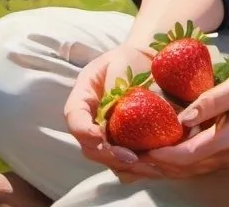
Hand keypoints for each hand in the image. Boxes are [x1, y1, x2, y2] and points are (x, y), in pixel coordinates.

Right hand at [63, 41, 164, 181]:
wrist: (144, 64)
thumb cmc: (129, 60)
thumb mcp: (119, 63)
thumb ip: (115, 84)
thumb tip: (117, 108)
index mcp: (82, 99)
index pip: (74, 117)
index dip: (84, 130)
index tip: (98, 137)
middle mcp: (90, 123)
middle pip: (90, 147)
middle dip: (109, 155)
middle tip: (131, 158)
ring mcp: (105, 136)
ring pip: (106, 160)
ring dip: (124, 165)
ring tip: (146, 164)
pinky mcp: (123, 144)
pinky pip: (124, 163)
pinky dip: (136, 168)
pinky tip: (154, 165)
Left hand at [129, 56, 228, 179]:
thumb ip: (215, 99)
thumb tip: (183, 116)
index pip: (189, 155)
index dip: (160, 155)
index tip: (135, 148)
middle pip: (184, 168)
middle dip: (152, 166)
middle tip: (122, 157)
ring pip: (188, 169)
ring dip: (161, 166)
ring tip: (131, 157)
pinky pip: (196, 162)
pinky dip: (174, 160)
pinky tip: (157, 151)